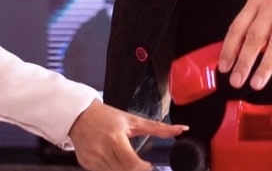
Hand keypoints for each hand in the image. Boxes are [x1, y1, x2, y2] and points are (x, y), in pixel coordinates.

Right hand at [69, 100, 186, 170]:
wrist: (79, 116)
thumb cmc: (108, 116)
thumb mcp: (134, 120)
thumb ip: (158, 128)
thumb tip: (182, 129)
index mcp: (115, 139)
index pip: (131, 164)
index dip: (143, 168)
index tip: (149, 165)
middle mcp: (102, 151)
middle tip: (143, 166)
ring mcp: (91, 160)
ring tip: (131, 163)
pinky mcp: (85, 164)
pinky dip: (113, 170)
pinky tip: (117, 164)